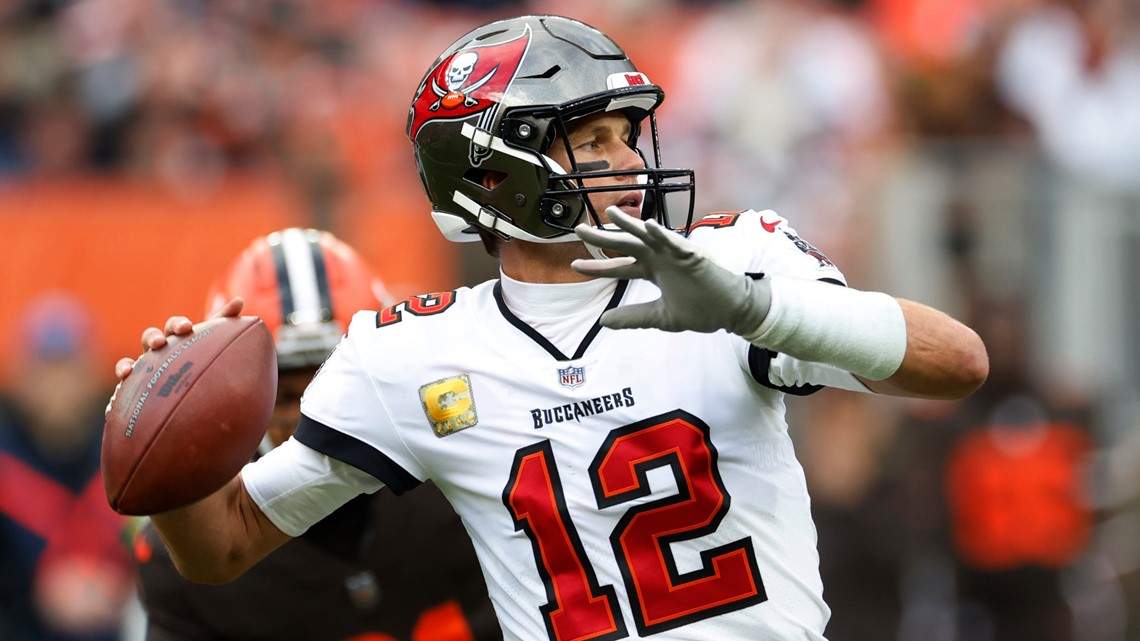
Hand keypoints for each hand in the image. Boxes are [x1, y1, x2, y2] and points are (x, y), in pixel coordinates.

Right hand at [112, 297, 243, 379]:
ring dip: (128, 363)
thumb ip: (225, 322)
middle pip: (151, 337)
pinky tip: (120, 387)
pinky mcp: (135, 386)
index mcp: (177, 338)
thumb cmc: (201, 357)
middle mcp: (158, 350)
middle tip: (161, 343)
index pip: (175, 326)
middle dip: (154, 338)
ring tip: (131, 368)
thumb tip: (240, 300)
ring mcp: (145, 366)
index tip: (187, 328)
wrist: (192, 390)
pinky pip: (123, 384)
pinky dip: (121, 380)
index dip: (178, 325)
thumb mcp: (213, 342)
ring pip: (133, 360)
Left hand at [571, 207, 769, 334]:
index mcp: (652, 271)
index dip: (597, 267)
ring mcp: (674, 254)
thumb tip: (604, 321)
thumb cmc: (700, 309)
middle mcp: (658, 258)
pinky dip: (661, 234)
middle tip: (579, 230)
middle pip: (625, 245)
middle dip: (602, 237)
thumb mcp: (660, 316)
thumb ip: (633, 317)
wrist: (730, 311)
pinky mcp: (691, 255)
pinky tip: (647, 225)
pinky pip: (674, 241)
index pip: (618, 267)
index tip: (575, 266)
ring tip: (611, 213)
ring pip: (646, 236)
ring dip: (629, 224)